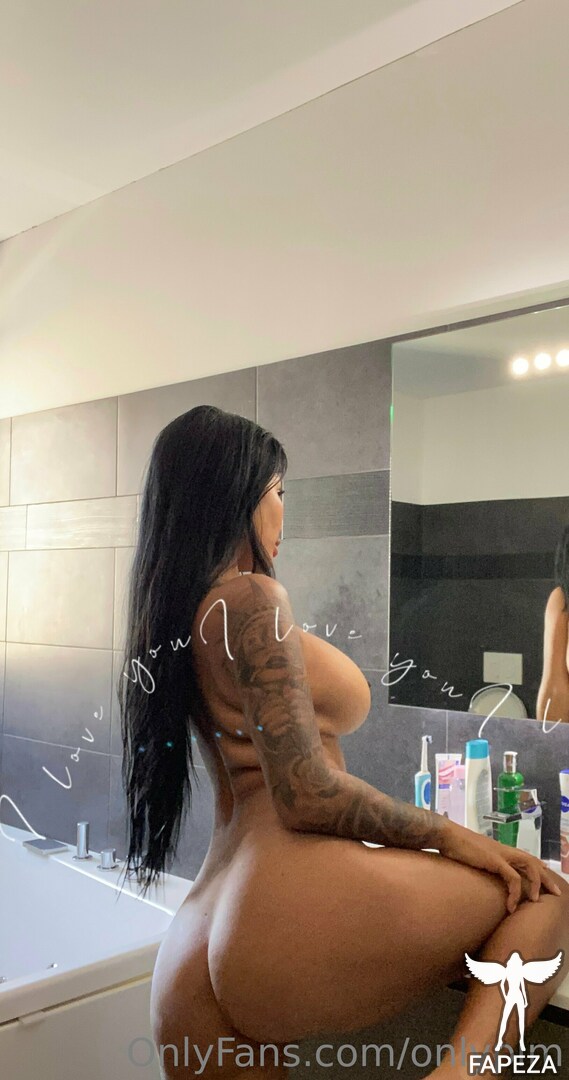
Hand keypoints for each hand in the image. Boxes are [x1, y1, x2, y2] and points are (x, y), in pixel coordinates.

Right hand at [438, 822, 562, 913]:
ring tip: (535, 901)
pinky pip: (513, 878)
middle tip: (556, 894)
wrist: (445, 835)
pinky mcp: (495, 860)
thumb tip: (480, 873)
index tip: (547, 881)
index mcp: (500, 850)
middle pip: (534, 862)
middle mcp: (505, 850)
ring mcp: (501, 854)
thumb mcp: (472, 857)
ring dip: (536, 884)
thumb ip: (481, 864)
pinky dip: (515, 893)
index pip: (526, 858)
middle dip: (547, 879)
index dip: (539, 869)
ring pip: (530, 867)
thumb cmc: (455, 846)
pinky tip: (511, 906)